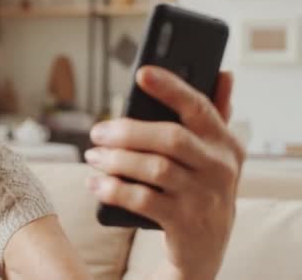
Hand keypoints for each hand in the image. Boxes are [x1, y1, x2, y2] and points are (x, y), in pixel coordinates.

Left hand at [85, 66, 244, 278]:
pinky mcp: (185, 223)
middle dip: (128, 132)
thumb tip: (224, 73)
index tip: (142, 73)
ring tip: (93, 156)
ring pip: (155, 169)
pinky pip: (143, 201)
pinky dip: (114, 190)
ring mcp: (204, 197)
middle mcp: (220, 168)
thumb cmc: (202, 187)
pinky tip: (95, 184)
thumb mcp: (214, 154)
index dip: (171, 88)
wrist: (207, 246)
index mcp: (225, 143)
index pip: (199, 107)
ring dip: (116, 160)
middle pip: (170, 138)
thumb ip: (216, 115)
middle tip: (97, 132)